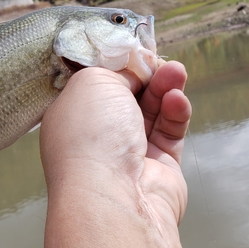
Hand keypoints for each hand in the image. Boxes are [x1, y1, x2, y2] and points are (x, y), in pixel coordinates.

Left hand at [40, 61, 190, 247]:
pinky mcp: (158, 167)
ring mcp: (127, 153)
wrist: (112, 196)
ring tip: (177, 71)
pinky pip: (168, 132)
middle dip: (144, 75)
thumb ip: (115, 69)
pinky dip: (174, 113)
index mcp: (70, 116)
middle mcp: (96, 135)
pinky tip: (177, 100)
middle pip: (126, 96)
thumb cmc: (91, 133)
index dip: (115, 67)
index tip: (133, 51)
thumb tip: (135, 67)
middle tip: (161, 60)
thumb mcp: (93, 82)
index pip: (94, 86)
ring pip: (150, 112)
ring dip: (164, 88)